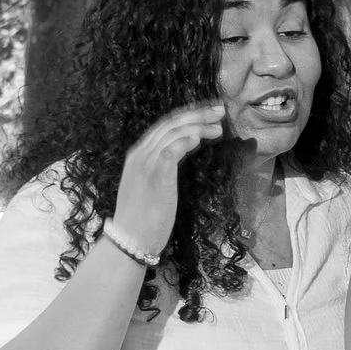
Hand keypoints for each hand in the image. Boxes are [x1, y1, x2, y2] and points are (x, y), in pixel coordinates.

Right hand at [112, 101, 225, 253]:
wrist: (130, 239)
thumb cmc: (144, 219)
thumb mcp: (153, 187)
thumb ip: (164, 168)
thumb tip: (184, 154)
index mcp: (138, 155)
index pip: (164, 125)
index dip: (187, 116)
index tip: (207, 112)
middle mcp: (140, 154)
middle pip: (170, 123)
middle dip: (197, 113)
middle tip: (220, 110)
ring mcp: (146, 163)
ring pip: (173, 132)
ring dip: (198, 125)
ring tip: (219, 126)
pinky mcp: (155, 175)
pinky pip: (171, 149)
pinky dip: (187, 139)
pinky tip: (201, 137)